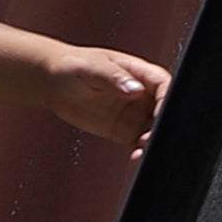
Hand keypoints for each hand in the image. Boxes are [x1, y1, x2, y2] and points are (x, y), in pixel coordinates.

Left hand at [39, 43, 169, 155]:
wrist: (53, 83)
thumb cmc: (72, 65)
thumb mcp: (92, 68)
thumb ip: (113, 78)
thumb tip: (135, 89)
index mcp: (140, 73)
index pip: (164, 85)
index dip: (167, 99)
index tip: (161, 114)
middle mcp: (142, 95)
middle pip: (165, 110)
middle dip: (164, 126)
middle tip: (151, 136)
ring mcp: (134, 114)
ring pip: (154, 130)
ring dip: (154, 142)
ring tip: (142, 149)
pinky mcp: (124, 131)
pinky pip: (139, 144)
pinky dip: (141, 152)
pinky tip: (135, 156)